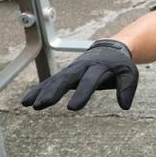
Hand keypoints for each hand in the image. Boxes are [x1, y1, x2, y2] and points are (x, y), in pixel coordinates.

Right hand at [21, 39, 138, 110]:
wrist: (110, 48)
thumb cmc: (119, 65)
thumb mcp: (129, 73)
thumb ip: (127, 88)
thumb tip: (125, 106)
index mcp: (99, 66)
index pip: (90, 81)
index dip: (81, 93)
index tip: (72, 108)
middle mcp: (82, 66)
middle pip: (67, 78)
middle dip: (54, 91)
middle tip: (42, 104)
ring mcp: (72, 69)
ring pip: (55, 79)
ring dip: (42, 91)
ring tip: (30, 105)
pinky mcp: (65, 73)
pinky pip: (50, 81)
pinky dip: (38, 90)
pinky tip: (26, 101)